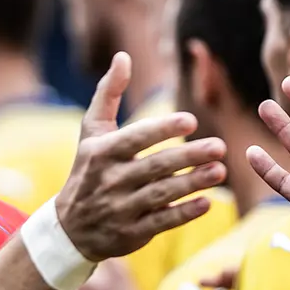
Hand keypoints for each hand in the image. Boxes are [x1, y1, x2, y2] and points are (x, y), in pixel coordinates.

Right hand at [58, 52, 226, 260]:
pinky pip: (161, 222)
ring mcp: (120, 209)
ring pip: (162, 194)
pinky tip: (207, 202)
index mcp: (102, 152)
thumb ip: (108, 93)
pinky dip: (184, 213)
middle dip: (188, 156)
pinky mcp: (131, 233)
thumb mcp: (91, 132)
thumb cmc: (87, 170)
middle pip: (155, 166)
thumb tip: (123, 56)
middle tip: (220, 146)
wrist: (69, 228)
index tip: (190, 119)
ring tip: (220, 171)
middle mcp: (110, 180)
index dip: (162, 129)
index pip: (136, 138)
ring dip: (193, 183)